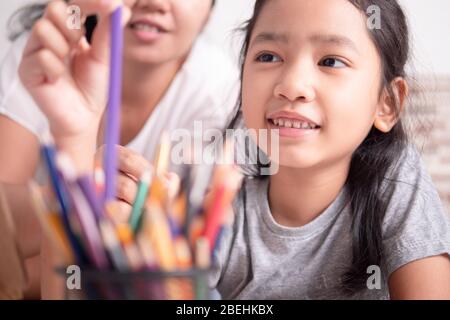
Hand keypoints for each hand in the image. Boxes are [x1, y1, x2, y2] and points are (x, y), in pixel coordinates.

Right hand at [18, 0, 130, 168]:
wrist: (84, 117)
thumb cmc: (92, 89)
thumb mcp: (104, 58)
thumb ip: (108, 34)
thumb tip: (121, 8)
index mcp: (69, 32)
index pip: (73, 5)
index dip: (90, 2)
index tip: (110, 3)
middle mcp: (49, 38)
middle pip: (54, 9)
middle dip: (73, 25)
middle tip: (80, 44)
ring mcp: (34, 52)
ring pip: (43, 29)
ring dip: (63, 47)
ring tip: (68, 65)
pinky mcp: (27, 70)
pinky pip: (41, 57)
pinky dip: (56, 68)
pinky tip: (60, 79)